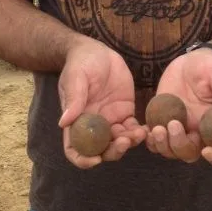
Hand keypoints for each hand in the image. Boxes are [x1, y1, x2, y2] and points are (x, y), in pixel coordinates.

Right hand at [58, 38, 145, 168]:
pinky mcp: (125, 111)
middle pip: (102, 149)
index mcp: (76, 120)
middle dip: (114, 151)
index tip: (96, 160)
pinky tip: (147, 129)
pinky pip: (133, 128)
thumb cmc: (80, 63)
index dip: (83, 159)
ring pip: (120, 142)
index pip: (75, 148)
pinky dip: (140, 133)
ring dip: (129, 143)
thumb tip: (64, 123)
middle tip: (125, 141)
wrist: (97, 50)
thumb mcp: (75, 77)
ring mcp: (110, 119)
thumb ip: (73, 99)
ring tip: (139, 133)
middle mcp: (93, 124)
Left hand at [147, 49, 211, 165]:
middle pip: (190, 153)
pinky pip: (155, 139)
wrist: (191, 61)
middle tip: (172, 124)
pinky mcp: (163, 122)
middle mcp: (199, 132)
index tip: (206, 150)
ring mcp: (181, 129)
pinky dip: (150, 139)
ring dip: (162, 145)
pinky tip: (146, 129)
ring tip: (156, 128)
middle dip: (180, 145)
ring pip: (171, 150)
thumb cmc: (210, 67)